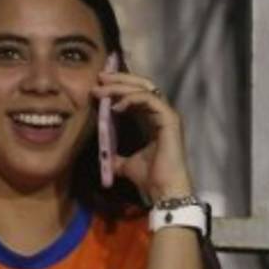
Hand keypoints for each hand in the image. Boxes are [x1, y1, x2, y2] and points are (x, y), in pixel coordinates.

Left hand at [93, 70, 192, 201]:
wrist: (162, 191)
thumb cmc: (149, 179)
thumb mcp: (126, 165)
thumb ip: (116, 158)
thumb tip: (104, 158)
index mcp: (153, 121)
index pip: (137, 95)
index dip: (118, 88)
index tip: (98, 87)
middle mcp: (162, 114)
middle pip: (141, 86)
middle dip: (119, 79)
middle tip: (99, 77)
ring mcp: (167, 115)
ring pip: (144, 89)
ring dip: (121, 87)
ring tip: (102, 89)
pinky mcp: (170, 119)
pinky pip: (149, 100)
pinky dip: (132, 99)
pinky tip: (115, 107)